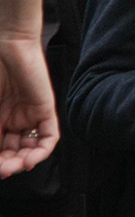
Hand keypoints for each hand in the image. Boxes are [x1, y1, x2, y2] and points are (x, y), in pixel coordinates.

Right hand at [0, 33, 59, 177]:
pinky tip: (31, 159)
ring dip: (23, 162)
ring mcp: (28, 115)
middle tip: (3, 171)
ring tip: (15, 166)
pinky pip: (49, 135)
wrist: (5, 45)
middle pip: (13, 152)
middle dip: (7, 165)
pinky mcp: (45, 108)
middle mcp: (12, 119)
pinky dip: (42, 151)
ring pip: (31, 148)